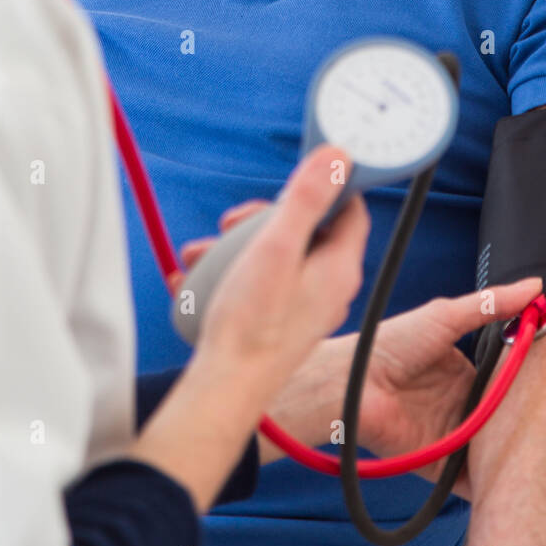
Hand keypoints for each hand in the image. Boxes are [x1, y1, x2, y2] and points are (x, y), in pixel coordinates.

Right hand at [178, 147, 368, 408]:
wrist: (225, 389)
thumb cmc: (252, 322)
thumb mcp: (278, 245)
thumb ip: (307, 198)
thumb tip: (338, 155)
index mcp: (339, 267)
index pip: (350, 209)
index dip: (325, 186)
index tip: (293, 180)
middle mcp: (329, 288)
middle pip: (306, 230)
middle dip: (263, 218)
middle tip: (232, 224)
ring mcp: (304, 307)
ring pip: (275, 256)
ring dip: (236, 246)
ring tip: (200, 255)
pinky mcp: (278, 323)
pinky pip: (258, 284)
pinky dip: (229, 274)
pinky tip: (195, 280)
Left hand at [346, 281, 542, 497]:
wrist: (352, 383)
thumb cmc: (391, 343)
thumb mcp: (447, 315)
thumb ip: (491, 304)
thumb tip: (535, 286)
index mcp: (463, 373)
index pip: (507, 382)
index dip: (533, 384)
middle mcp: (460, 406)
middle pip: (504, 420)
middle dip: (529, 424)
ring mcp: (452, 437)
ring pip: (494, 451)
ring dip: (514, 454)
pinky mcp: (441, 466)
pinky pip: (473, 479)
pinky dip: (492, 482)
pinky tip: (517, 480)